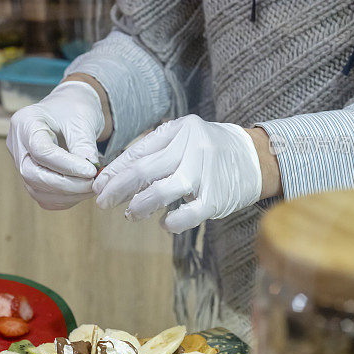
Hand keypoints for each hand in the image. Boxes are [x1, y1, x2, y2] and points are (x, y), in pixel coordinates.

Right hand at [6, 81, 104, 209]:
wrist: (70, 109)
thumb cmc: (75, 108)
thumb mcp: (82, 119)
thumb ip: (84, 145)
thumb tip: (91, 173)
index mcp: (25, 123)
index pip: (41, 151)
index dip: (67, 165)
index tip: (91, 171)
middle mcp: (17, 145)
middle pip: (32, 174)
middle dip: (66, 184)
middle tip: (93, 183)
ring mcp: (21, 163)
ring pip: (37, 190)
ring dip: (67, 195)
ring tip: (92, 187)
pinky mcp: (30, 177)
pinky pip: (43, 196)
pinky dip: (64, 199)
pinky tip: (82, 191)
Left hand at [93, 114, 261, 233]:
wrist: (256, 157)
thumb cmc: (209, 151)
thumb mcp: (184, 139)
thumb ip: (155, 153)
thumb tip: (114, 177)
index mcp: (180, 129)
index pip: (139, 150)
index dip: (115, 170)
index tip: (98, 185)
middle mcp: (192, 146)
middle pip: (145, 169)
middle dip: (118, 188)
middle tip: (102, 202)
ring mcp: (207, 171)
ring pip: (164, 190)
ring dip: (140, 205)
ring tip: (130, 214)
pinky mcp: (218, 196)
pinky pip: (190, 213)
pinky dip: (173, 221)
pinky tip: (164, 224)